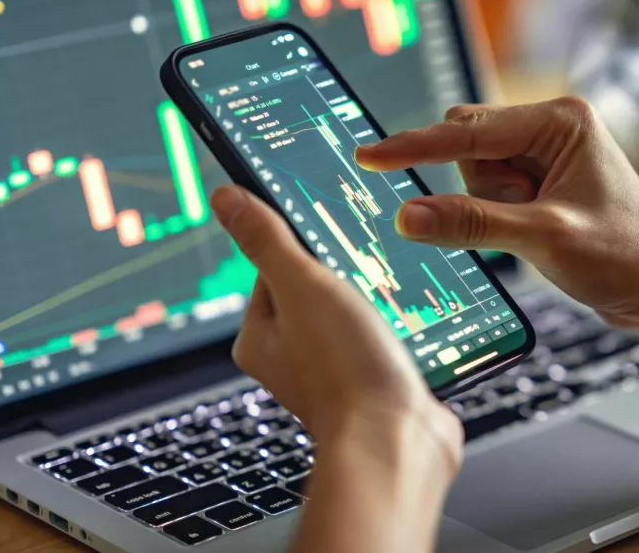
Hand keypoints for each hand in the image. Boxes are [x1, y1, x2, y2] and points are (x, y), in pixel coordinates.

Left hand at [209, 185, 462, 474]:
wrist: (399, 441)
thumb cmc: (343, 370)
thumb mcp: (301, 286)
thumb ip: (267, 240)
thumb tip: (225, 197)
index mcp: (260, 337)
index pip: (274, 268)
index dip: (305, 250)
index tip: (331, 239)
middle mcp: (293, 358)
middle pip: (318, 289)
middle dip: (348, 275)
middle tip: (370, 271)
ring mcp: (335, 373)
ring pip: (356, 313)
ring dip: (378, 301)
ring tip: (394, 300)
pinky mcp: (373, 382)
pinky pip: (384, 338)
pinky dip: (399, 327)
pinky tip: (413, 324)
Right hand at [356, 97, 638, 331]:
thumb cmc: (626, 256)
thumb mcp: (544, 238)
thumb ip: (472, 224)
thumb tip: (406, 215)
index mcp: (559, 121)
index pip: (468, 131)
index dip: (416, 147)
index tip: (369, 156)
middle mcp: (550, 128)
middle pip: (467, 146)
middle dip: (480, 189)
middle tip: (525, 218)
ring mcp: (544, 156)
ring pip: (473, 173)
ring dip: (492, 209)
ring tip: (541, 228)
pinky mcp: (540, 183)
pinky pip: (488, 194)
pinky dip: (498, 217)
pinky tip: (538, 231)